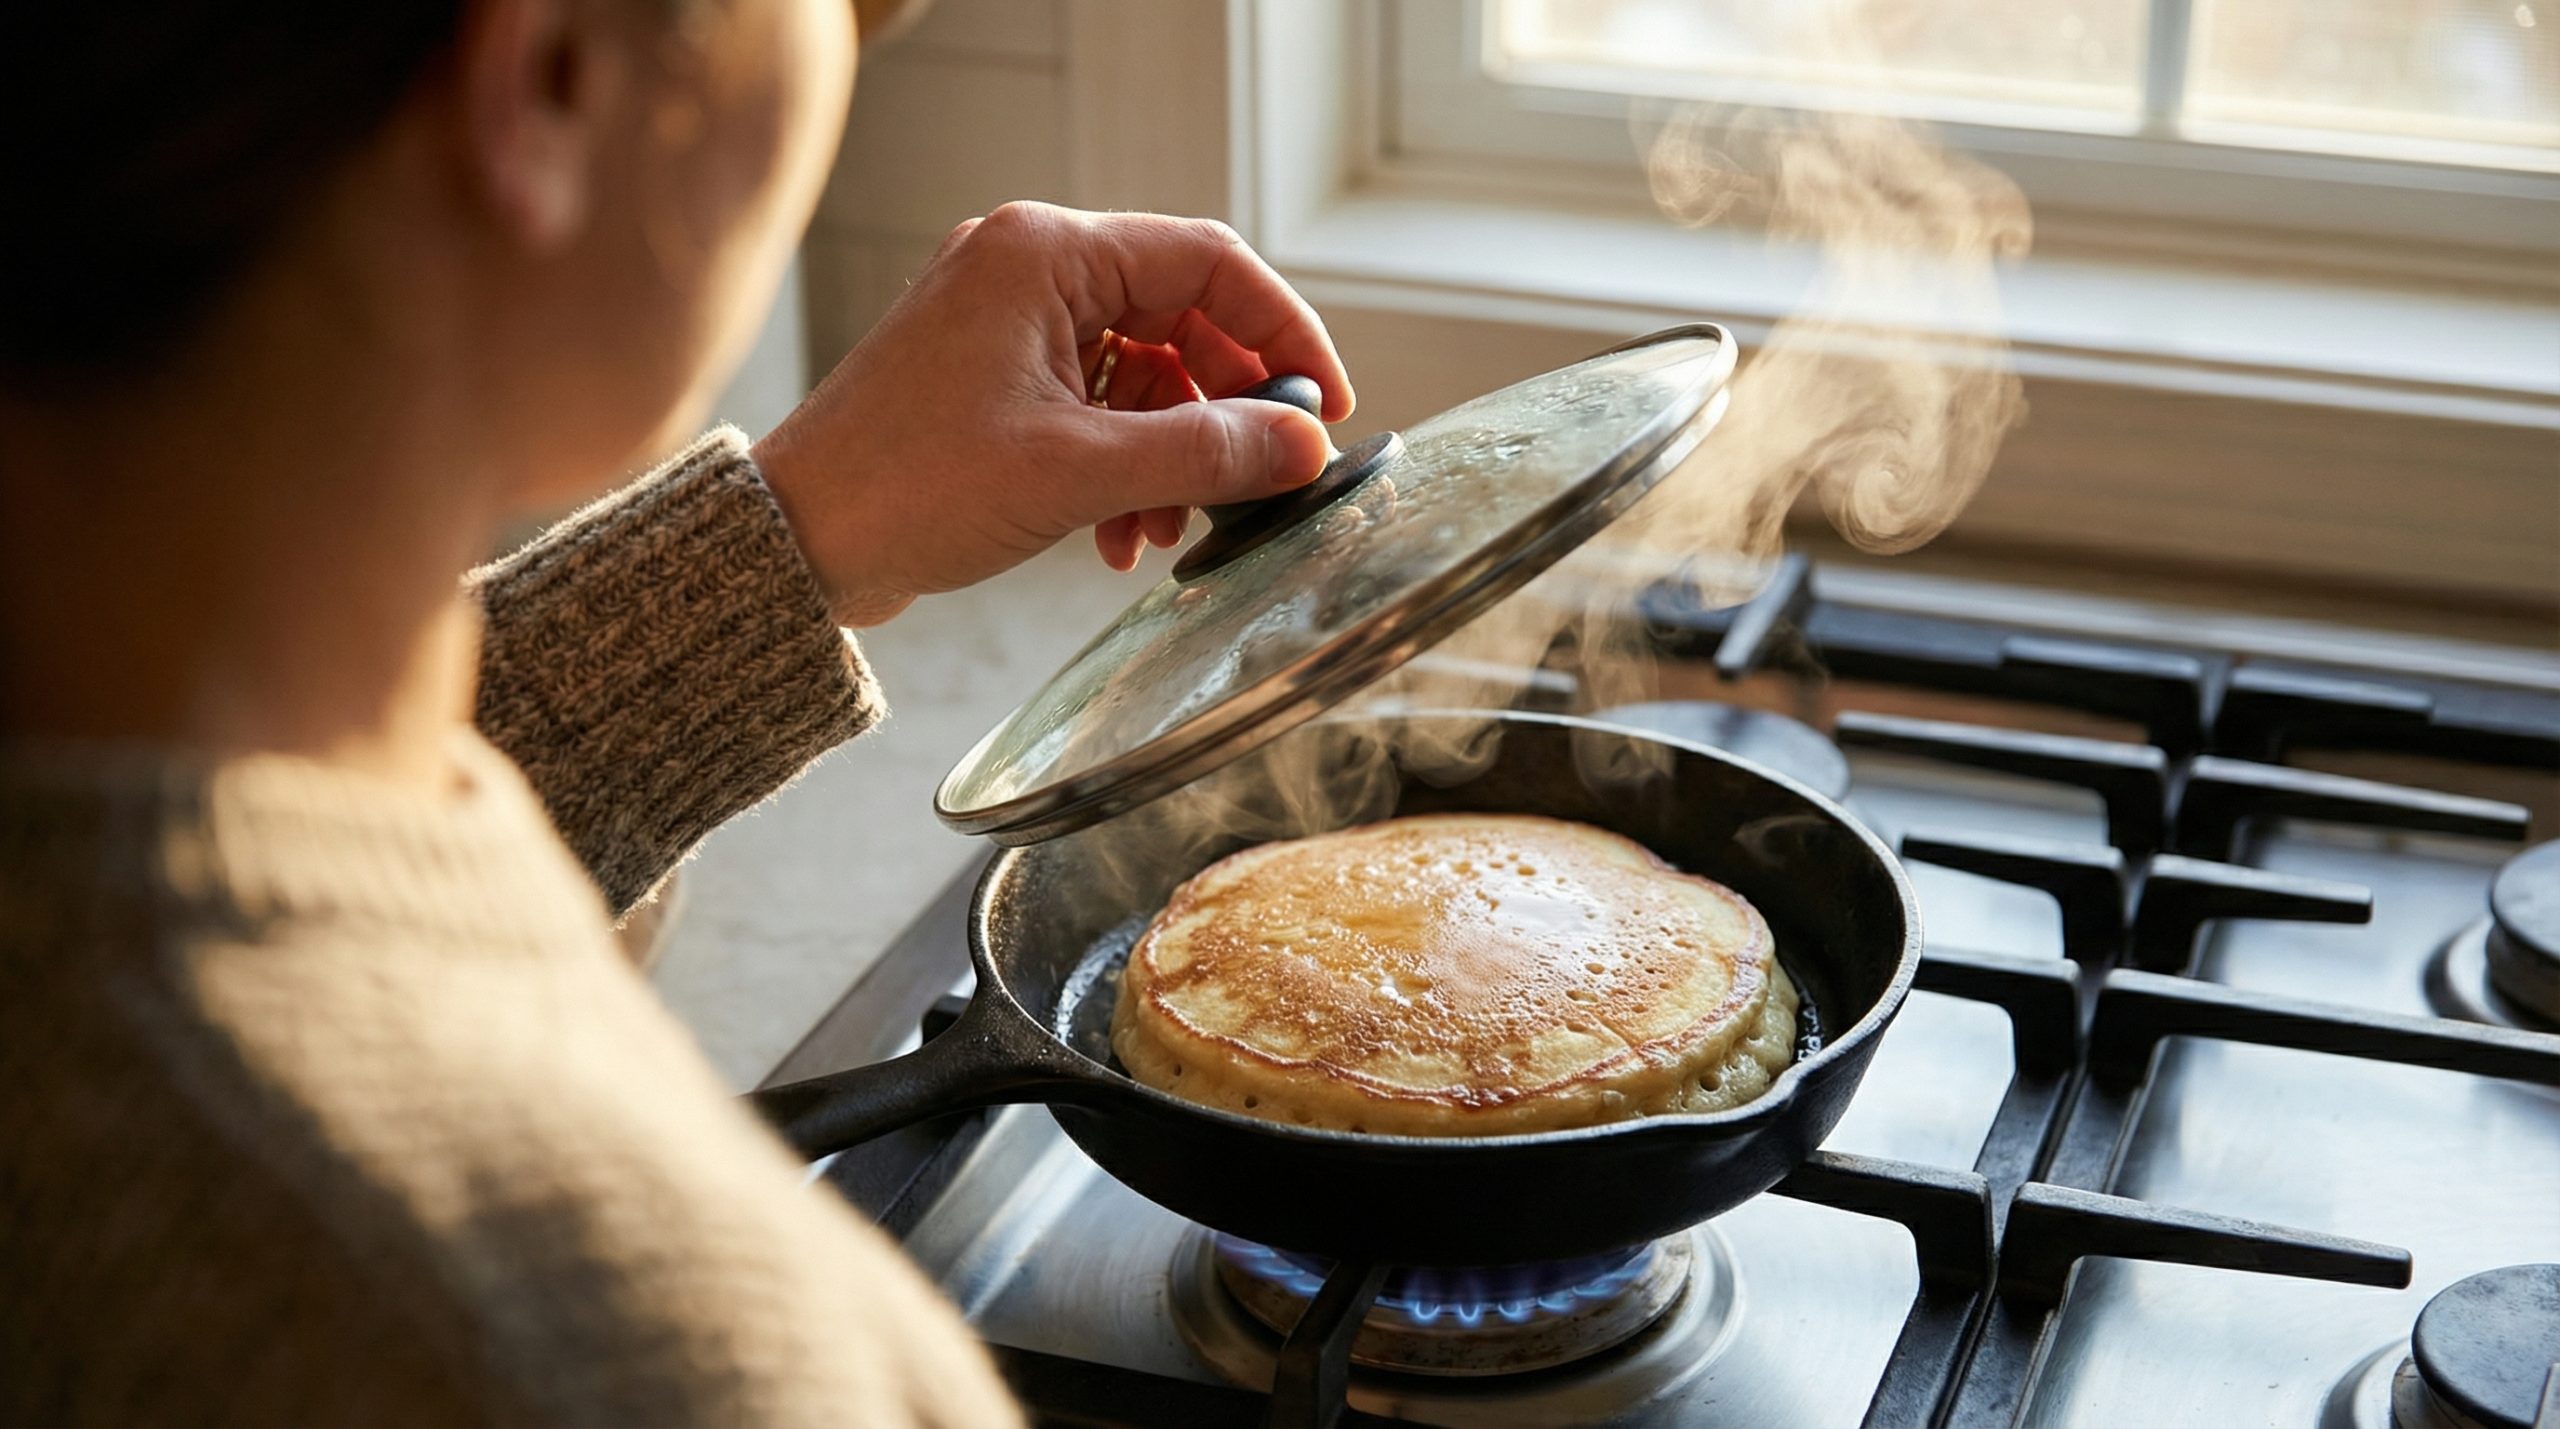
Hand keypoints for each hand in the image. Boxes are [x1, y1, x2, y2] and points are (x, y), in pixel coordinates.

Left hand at [751, 202, 1354, 626]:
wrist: (796, 542)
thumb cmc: (906, 487)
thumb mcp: (1078, 471)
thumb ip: (1205, 453)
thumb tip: (1303, 446)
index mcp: (1047, 254)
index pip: (1210, 262)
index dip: (1283, 334)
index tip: (1324, 408)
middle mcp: (1029, 268)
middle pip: (1182, 318)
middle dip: (1224, 410)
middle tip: (1258, 480)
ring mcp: (1009, 322)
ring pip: (1144, 372)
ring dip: (1173, 453)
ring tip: (1167, 530)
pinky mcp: (995, 376)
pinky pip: (1098, 405)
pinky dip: (1126, 465)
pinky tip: (1120, 536)